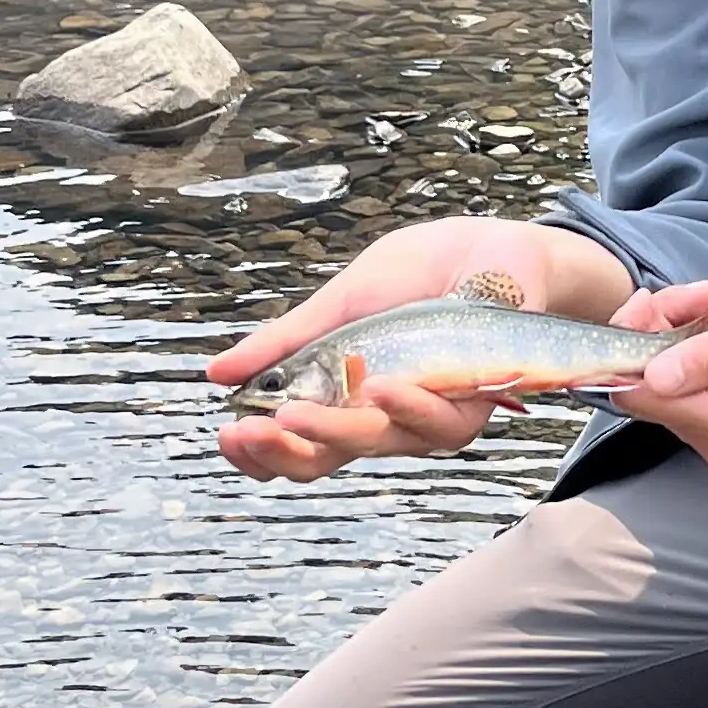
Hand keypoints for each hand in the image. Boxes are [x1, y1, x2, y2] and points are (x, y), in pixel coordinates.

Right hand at [211, 216, 641, 486]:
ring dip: (333, 433)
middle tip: (244, 432)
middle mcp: (382, 418)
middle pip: (325, 460)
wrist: (493, 247)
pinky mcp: (473, 404)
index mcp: (343, 396)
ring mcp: (427, 416)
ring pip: (377, 446)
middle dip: (281, 452)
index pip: (294, 444)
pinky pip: (437, 422)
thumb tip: (214, 377)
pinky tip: (379, 387)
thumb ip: (287, 342)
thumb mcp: (341, 302)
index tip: (225, 434)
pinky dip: (407, 406)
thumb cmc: (421, 273)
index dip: (259, 452)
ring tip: (293, 415)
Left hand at [621, 268, 707, 483]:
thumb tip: (655, 378)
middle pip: (652, 391)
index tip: (653, 303)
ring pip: (671, 388)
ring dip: (684, 336)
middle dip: (662, 332)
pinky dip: (700, 353)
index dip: (633, 345)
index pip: (641, 395)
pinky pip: (695, 393)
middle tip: (701, 293)